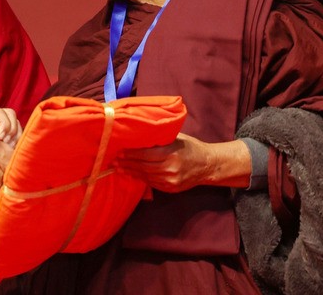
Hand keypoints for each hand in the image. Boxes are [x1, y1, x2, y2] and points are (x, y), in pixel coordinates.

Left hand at [115, 134, 250, 192]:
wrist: (208, 165)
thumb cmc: (190, 147)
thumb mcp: (176, 138)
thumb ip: (159, 139)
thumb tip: (137, 134)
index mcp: (171, 153)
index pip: (145, 154)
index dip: (130, 154)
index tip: (119, 151)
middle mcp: (171, 168)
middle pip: (143, 166)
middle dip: (127, 164)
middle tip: (114, 160)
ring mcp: (171, 181)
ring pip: (146, 176)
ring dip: (131, 172)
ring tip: (119, 168)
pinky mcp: (171, 188)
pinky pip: (152, 183)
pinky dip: (141, 178)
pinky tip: (132, 174)